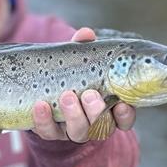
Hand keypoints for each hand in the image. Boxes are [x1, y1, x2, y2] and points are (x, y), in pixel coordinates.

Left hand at [31, 27, 135, 142]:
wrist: (41, 90)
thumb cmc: (71, 75)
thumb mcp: (79, 61)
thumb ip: (83, 49)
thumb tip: (85, 34)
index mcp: (108, 108)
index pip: (124, 118)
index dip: (125, 115)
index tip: (121, 104)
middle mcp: (93, 123)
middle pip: (101, 126)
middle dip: (96, 111)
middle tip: (89, 94)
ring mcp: (72, 130)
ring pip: (78, 132)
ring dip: (73, 115)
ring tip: (67, 95)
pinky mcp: (50, 132)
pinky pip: (48, 131)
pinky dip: (44, 120)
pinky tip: (40, 105)